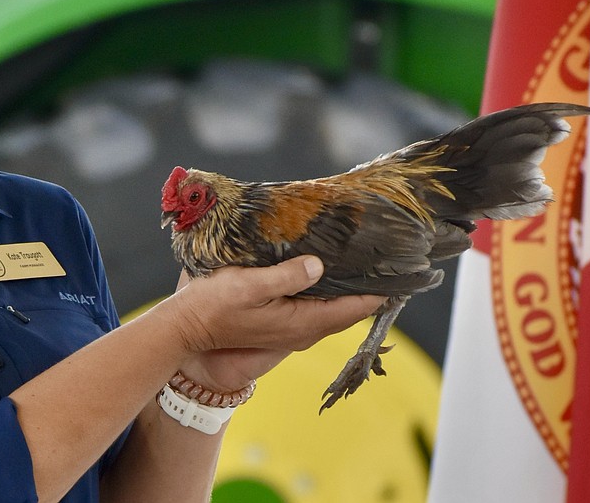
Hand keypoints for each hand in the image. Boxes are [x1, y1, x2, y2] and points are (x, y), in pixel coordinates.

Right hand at [167, 257, 384, 391]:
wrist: (187, 328)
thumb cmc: (215, 305)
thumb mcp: (249, 285)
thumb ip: (286, 276)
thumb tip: (319, 265)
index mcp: (302, 323)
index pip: (354, 309)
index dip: (380, 291)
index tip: (402, 272)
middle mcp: (304, 330)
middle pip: (350, 311)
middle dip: (371, 288)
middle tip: (390, 259)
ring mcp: (294, 329)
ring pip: (335, 309)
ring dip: (350, 289)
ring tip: (367, 261)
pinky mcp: (283, 322)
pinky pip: (319, 307)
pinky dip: (331, 291)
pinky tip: (330, 271)